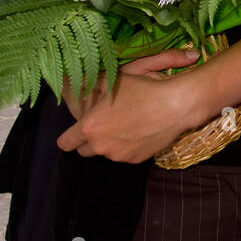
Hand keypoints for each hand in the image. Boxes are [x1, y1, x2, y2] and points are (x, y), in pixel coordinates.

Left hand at [57, 47, 199, 160]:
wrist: (175, 105)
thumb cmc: (142, 90)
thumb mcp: (112, 81)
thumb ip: (89, 85)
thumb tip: (75, 82)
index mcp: (89, 128)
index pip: (65, 143)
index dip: (69, 137)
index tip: (76, 131)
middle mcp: (100, 146)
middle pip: (83, 151)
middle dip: (90, 140)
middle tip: (103, 125)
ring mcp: (119, 155)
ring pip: (106, 153)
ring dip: (110, 143)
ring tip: (126, 124)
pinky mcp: (136, 160)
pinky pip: (125, 155)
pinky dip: (128, 146)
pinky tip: (140, 130)